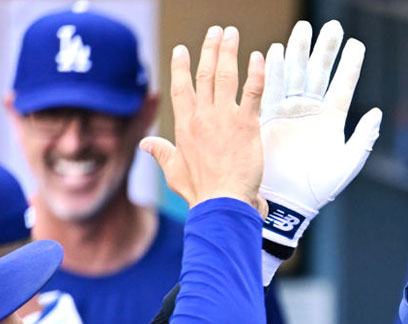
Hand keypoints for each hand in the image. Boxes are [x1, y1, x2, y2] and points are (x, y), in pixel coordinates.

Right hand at [141, 26, 265, 213]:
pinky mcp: (246, 125)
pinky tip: (258, 58)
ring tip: (232, 33)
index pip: (181, 88)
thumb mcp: (174, 171)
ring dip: (228, 52)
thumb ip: (161, 153)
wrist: (222, 203)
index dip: (181, 67)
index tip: (182, 49)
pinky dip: (256, 73)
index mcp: (184, 126)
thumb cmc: (201, 192)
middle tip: (215, 31)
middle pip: (204, 74)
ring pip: (225, 76)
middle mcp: (202, 117)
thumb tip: (145, 144)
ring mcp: (224, 119)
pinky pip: (252, 92)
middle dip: (209, 49)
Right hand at [259, 20, 381, 247]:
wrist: (288, 202)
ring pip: (295, 75)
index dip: (350, 65)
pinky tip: (277, 51)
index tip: (357, 44)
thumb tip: (377, 113)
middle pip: (318, 73)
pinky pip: (270, 89)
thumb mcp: (347, 164)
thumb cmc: (319, 188)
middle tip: (332, 26)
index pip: (342, 86)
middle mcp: (310, 112)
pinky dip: (274, 71)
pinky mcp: (268, 118)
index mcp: (331, 121)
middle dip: (324, 50)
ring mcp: (289, 113)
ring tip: (303, 29)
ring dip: (299, 52)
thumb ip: (363, 138)